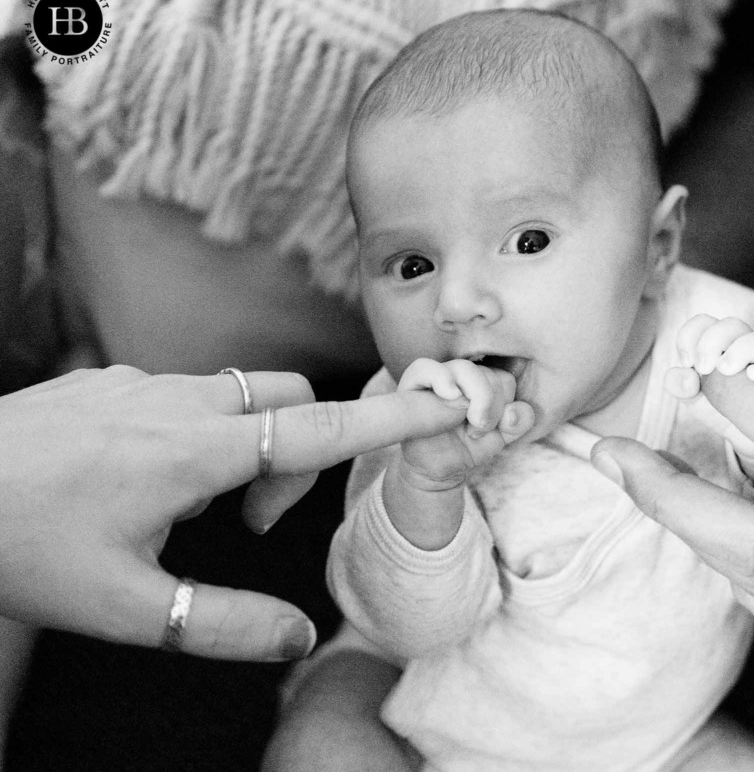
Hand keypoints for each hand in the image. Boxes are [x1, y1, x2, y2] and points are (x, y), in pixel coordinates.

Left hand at [0, 365, 480, 660]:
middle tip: (250, 523)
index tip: (447, 401)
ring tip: (189, 512)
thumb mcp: (126, 607)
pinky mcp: (109, 379)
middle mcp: (174, 401)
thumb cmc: (18, 546)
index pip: (318, 429)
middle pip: (290, 399)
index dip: (391, 417)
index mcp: (191, 452)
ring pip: (238, 396)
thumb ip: (223, 624)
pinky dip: (199, 435)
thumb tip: (299, 638)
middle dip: (299, 454)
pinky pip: (186, 394)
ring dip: (245, 450)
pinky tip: (138, 484)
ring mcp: (138, 382)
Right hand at [382, 359, 533, 548]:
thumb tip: (514, 411)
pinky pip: (425, 368)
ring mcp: (438, 375)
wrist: (436, 467)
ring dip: (475, 397)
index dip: (505, 405)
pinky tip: (451, 396)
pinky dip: (441, 379)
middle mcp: (462, 374)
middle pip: (488, 374)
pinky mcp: (413, 384)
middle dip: (490, 407)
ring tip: (468, 421)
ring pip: (465, 369)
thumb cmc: (467, 447)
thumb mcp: (499, 438)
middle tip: (477, 432)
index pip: (504, 379)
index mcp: (484, 381)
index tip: (493, 429)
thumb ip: (517, 423)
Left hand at [665, 315, 753, 478]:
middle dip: (713, 341)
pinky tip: (752, 378)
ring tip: (725, 370)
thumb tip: (681, 375)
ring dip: (740, 351)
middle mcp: (744, 349)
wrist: (751, 440)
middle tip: (703, 367)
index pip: (704, 323)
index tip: (686, 361)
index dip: (691, 335)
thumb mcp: (696, 401)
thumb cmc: (723, 410)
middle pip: (732, 325)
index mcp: (719, 346)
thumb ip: (681, 386)